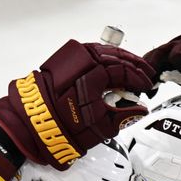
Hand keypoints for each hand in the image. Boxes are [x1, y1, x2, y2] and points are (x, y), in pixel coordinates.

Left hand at [0, 40, 154, 168]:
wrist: (34, 128)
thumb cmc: (63, 128)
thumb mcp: (101, 127)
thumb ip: (124, 116)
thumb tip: (138, 109)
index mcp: (93, 78)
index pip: (123, 72)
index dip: (138, 79)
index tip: (146, 87)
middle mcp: (81, 64)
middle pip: (114, 56)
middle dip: (132, 65)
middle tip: (145, 73)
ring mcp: (71, 62)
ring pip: (101, 52)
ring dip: (118, 59)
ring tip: (130, 68)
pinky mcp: (63, 64)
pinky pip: (88, 55)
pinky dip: (102, 58)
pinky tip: (109, 65)